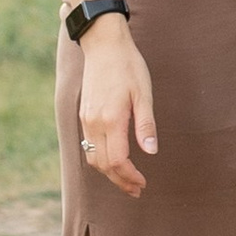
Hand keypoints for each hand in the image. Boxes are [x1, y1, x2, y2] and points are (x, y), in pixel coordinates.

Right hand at [76, 19, 156, 198]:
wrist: (104, 46)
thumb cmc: (129, 67)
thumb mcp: (144, 93)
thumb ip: (146, 124)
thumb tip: (151, 151)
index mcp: (111, 119)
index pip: (117, 161)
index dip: (129, 177)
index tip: (143, 183)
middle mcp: (94, 123)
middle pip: (102, 165)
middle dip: (119, 181)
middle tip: (136, 190)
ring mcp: (86, 120)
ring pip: (93, 158)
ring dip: (109, 173)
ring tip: (126, 179)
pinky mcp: (84, 115)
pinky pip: (88, 146)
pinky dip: (101, 159)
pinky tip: (114, 160)